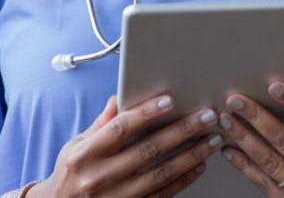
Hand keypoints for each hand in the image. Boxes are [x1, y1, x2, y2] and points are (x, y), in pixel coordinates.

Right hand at [29, 93, 223, 197]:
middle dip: (182, 131)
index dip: (144, 113)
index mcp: (86, 154)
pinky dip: (183, 180)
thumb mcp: (76, 144)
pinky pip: (162, 195)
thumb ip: (102, 122)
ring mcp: (117, 197)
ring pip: (161, 174)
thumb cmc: (70, 173)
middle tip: (206, 116)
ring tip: (213, 139)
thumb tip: (121, 95)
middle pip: (148, 150)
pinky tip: (199, 165)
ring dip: (191, 155)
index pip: (120, 128)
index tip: (169, 100)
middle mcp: (101, 177)